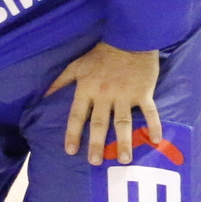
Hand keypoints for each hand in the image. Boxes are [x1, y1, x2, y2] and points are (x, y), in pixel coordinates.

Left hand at [48, 41, 162, 165]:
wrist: (129, 39)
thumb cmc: (100, 54)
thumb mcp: (76, 65)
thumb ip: (60, 82)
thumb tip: (44, 96)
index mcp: (86, 89)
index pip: (76, 116)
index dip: (72, 134)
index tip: (70, 151)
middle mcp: (104, 95)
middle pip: (99, 123)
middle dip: (96, 144)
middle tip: (95, 162)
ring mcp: (125, 95)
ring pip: (123, 122)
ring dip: (123, 142)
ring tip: (124, 160)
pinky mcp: (144, 93)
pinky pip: (150, 112)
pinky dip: (154, 126)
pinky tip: (156, 141)